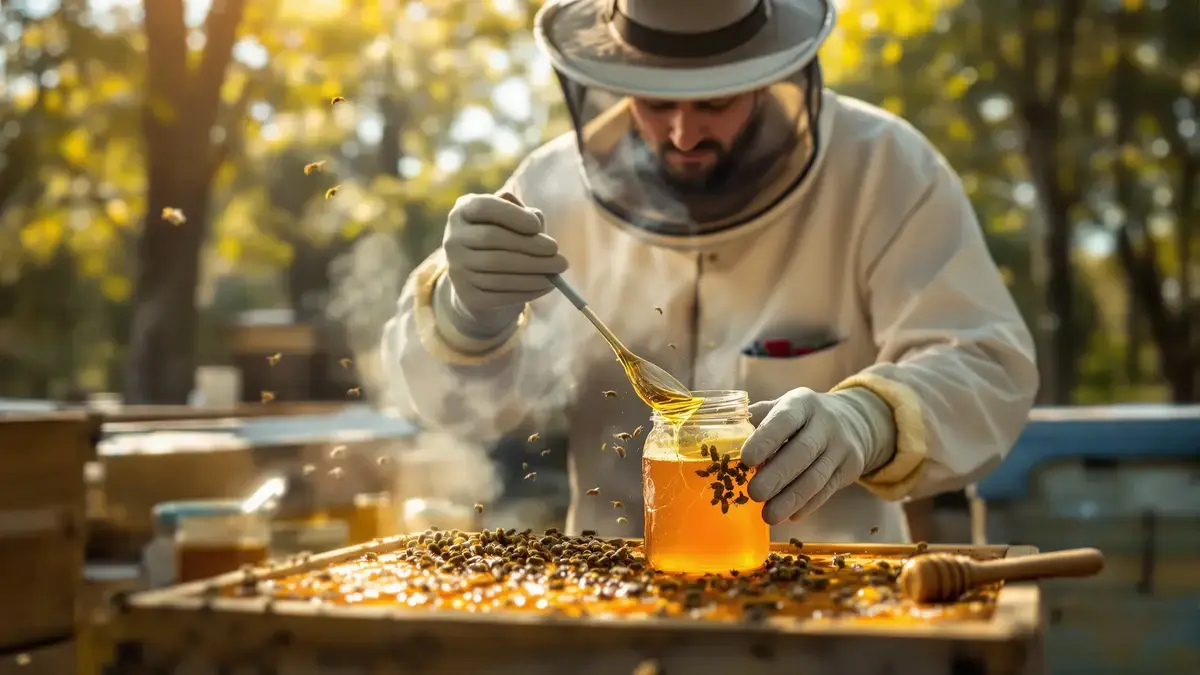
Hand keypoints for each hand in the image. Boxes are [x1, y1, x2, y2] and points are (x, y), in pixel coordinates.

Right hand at [439, 193, 567, 335]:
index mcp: (463, 211)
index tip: (537, 225)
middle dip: (530, 246)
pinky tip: (547, 285)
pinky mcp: (467, 295)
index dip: (511, 215)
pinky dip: (527, 290)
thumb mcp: (512, 221)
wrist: (479, 279)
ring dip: (534, 271)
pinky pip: (500, 293)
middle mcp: (453, 239)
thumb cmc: (503, 239)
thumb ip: (525, 214)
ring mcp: (457, 269)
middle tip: (558, 253)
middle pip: (492, 239)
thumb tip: (536, 221)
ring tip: (558, 271)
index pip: (484, 207)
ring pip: (498, 269)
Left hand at [742, 387, 894, 524]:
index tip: (746, 459)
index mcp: (802, 403)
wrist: (853, 420)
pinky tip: (789, 515)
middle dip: (777, 476)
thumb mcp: (780, 408)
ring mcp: (841, 447)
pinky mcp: (850, 469)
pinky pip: (826, 491)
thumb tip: (723, 439)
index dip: (766, 439)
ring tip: (769, 516)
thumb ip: (754, 421)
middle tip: (754, 493)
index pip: (784, 420)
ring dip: (791, 499)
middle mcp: (826, 423)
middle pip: (802, 452)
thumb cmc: (800, 418)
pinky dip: (806, 506)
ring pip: (816, 477)